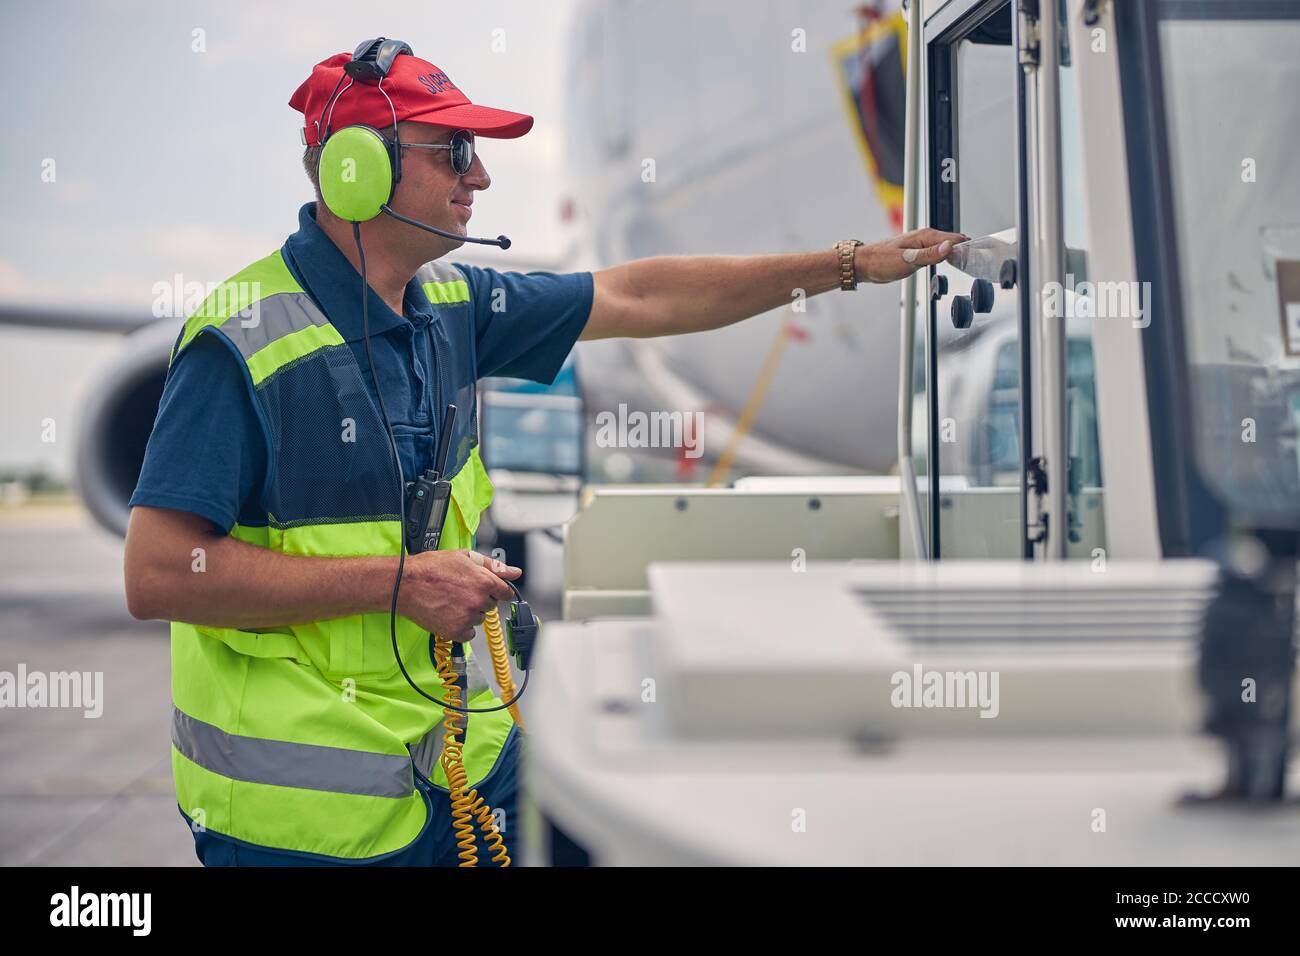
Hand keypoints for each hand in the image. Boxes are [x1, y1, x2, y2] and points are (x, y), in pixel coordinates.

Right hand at [396, 549, 522, 639]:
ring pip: (479, 619)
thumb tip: (515, 572)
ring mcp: (467, 618)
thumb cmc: (431, 568)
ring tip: (451, 601)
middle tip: (460, 591)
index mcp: (484, 581)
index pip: (506, 593)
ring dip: (470, 613)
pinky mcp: (455, 631)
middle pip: (491, 605)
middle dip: (480, 599)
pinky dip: (461, 627)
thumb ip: (493, 566)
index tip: (487, 590)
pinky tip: (449, 614)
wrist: (404, 584)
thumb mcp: (464, 557)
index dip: (496, 589)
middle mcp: (479, 601)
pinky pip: (468, 634)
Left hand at [855, 228, 968, 283]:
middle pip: (954, 242)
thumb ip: (930, 254)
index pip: (955, 239)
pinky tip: (951, 264)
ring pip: (946, 246)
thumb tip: (950, 247)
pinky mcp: (918, 252)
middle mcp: (926, 237)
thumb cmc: (881, 261)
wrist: (864, 265)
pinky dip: (947, 256)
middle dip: (966, 250)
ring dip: (957, 253)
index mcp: (926, 236)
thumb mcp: (908, 260)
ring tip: (969, 264)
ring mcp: (922, 244)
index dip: (968, 248)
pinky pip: (938, 252)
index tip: (977, 259)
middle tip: (977, 264)